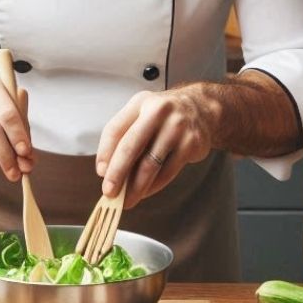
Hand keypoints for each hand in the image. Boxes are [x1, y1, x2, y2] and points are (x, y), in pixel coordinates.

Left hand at [95, 85, 215, 209]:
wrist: (201, 109)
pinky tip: (145, 192)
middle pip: (131, 147)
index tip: (101, 173)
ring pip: (150, 164)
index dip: (105, 154)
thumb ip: (121, 135)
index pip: (115, 129)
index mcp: (140, 103)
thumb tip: (105, 170)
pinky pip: (168, 171)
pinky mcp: (191, 144)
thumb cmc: (163, 116)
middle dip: (117, 173)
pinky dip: (153, 186)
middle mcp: (159, 111)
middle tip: (109, 193)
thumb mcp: (140, 113)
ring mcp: (177, 127)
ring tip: (126, 200)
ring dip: (135, 187)